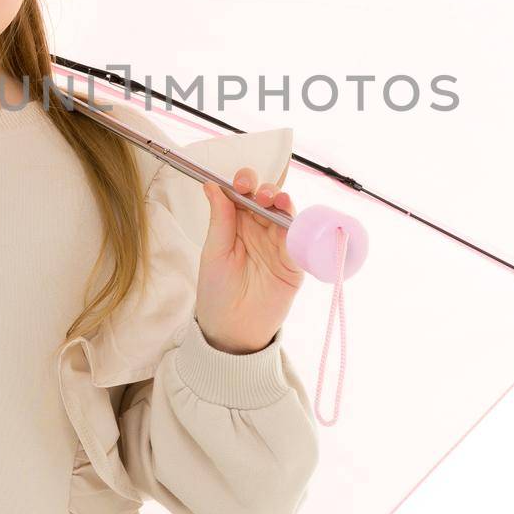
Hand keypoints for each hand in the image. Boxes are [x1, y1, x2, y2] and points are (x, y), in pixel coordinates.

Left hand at [194, 166, 303, 354]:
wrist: (232, 330)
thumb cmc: (217, 292)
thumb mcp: (214, 252)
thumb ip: (219, 219)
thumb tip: (212, 185)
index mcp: (237, 223)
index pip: (245, 193)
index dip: (245, 183)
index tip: (240, 183)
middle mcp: (260, 229)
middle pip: (269, 199)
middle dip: (267, 190)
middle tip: (260, 194)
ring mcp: (279, 244)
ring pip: (287, 215)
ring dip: (285, 204)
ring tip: (278, 201)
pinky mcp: (295, 263)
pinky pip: (300, 242)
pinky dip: (299, 230)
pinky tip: (292, 224)